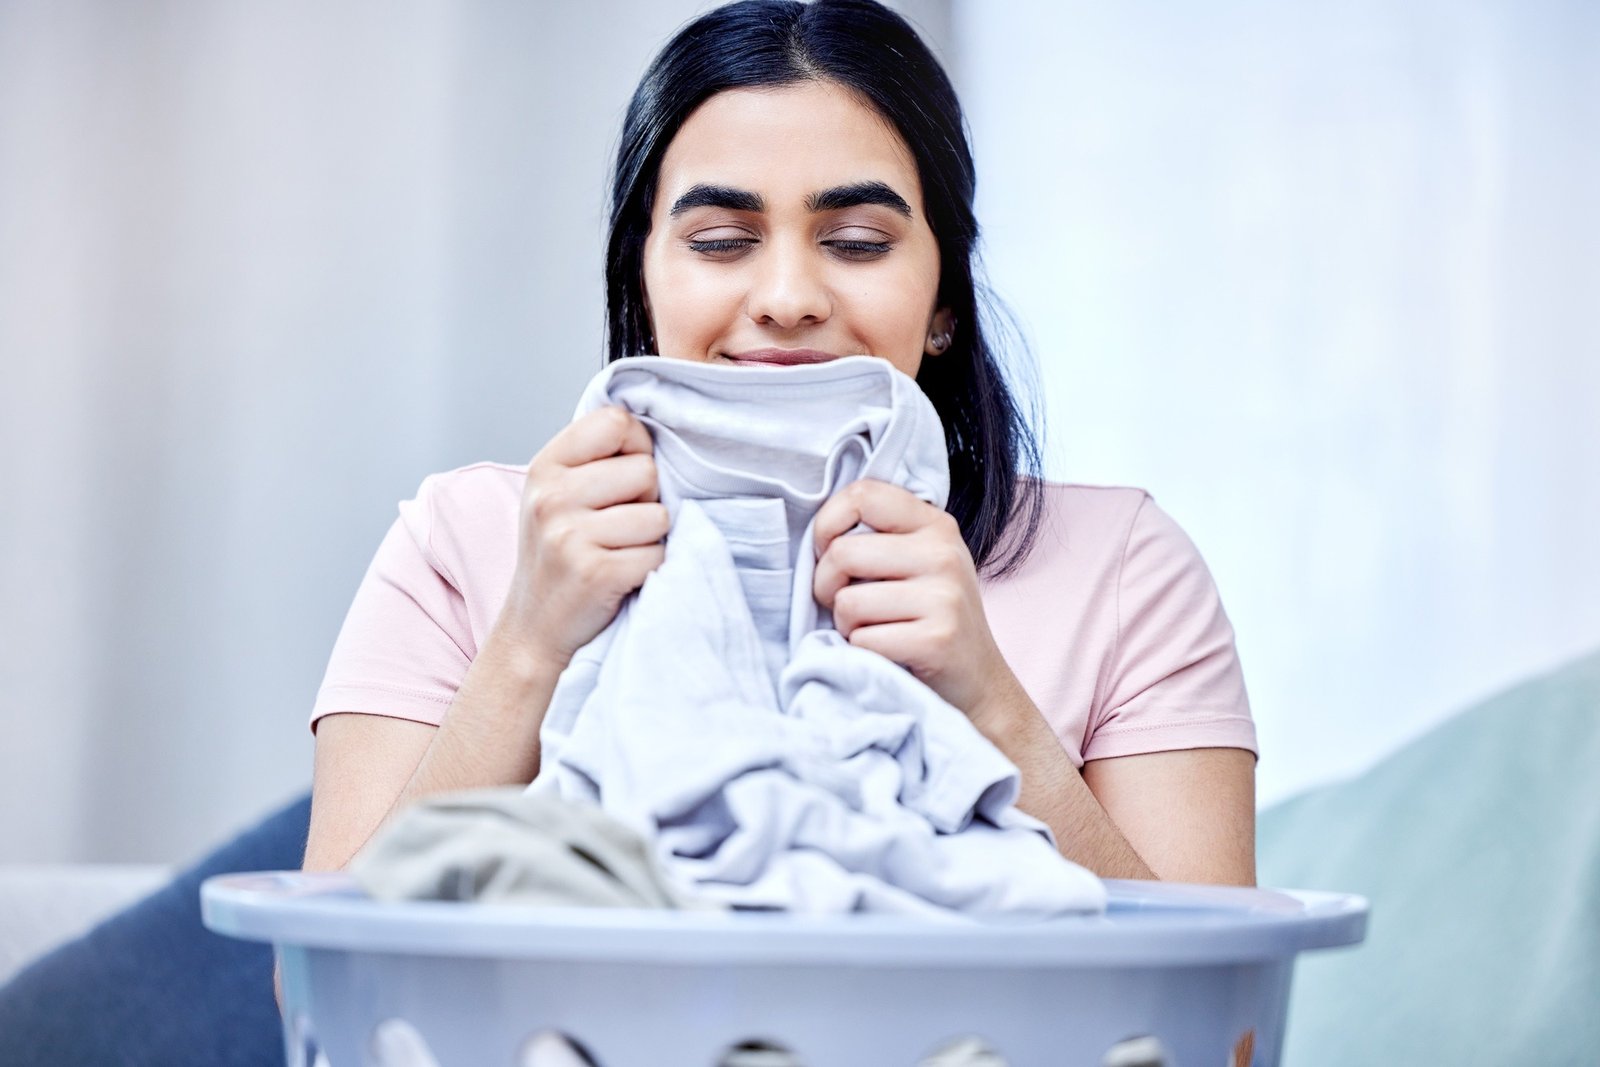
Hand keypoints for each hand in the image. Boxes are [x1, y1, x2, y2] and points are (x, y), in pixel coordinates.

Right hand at [497, 406, 668, 669]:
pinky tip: (621, 576)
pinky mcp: (595, 573)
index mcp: (545, 467)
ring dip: (651, 538)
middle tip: (618, 526)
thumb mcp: (559, 495)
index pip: (615, 421)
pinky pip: (658, 554)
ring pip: (659, 515)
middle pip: (646, 470)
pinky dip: (650, 568)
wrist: (534, 629)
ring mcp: (569, 536)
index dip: (637, 447)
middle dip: (647, 499)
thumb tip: (657, 424)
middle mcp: (551, 497)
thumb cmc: (558, 557)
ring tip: (618, 551)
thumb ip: (597, 458)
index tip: (625, 478)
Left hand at [811, 479, 1020, 721]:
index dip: (827, 523)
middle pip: (842, 553)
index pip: (862, 494)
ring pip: (847, 602)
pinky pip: (863, 640)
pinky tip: (888, 652)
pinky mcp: (936, 640)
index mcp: (935, 525)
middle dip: (826, 586)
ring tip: (874, 630)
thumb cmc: (932, 619)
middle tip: (847, 605)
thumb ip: (882, 537)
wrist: (979, 681)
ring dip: (846, 625)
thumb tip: (820, 531)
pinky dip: (862, 652)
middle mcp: (943, 554)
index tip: (829, 552)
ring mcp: (944, 597)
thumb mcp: (919, 562)